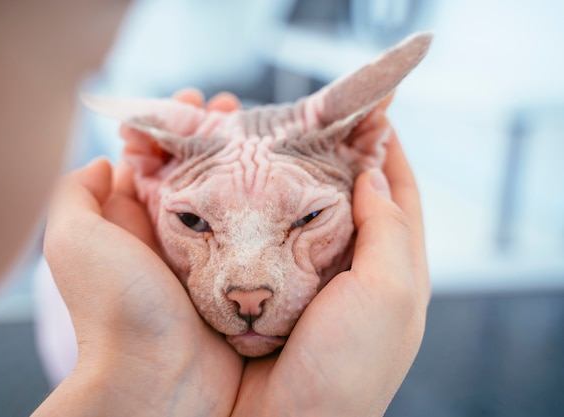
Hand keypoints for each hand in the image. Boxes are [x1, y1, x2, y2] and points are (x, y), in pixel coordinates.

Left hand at [34, 91, 243, 416]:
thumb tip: (104, 162)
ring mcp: (208, 253)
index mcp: (133, 221)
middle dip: (216, 137)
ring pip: (228, 195)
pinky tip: (284, 177)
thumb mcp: (75, 242)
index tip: (195, 101)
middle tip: (239, 111)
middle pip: (197, 171)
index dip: (174, 126)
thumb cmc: (116, 310)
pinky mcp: (238, 273)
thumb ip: (76, 195)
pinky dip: (268, 202)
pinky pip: (254, 228)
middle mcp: (171, 234)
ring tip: (265, 133)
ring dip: (245, 162)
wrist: (161, 380)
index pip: (156, 159)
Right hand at [231, 99, 429, 416]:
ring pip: (289, 210)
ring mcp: (297, 275)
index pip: (398, 194)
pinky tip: (220, 181)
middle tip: (297, 118)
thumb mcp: (389, 295)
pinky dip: (238, 205)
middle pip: (340, 196)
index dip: (386, 150)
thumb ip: (389, 230)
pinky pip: (250, 233)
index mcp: (388, 267)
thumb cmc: (346, 368)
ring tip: (252, 140)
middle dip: (323, 156)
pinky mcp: (256, 284)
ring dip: (273, 176)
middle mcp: (343, 267)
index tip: (368, 111)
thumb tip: (373, 173)